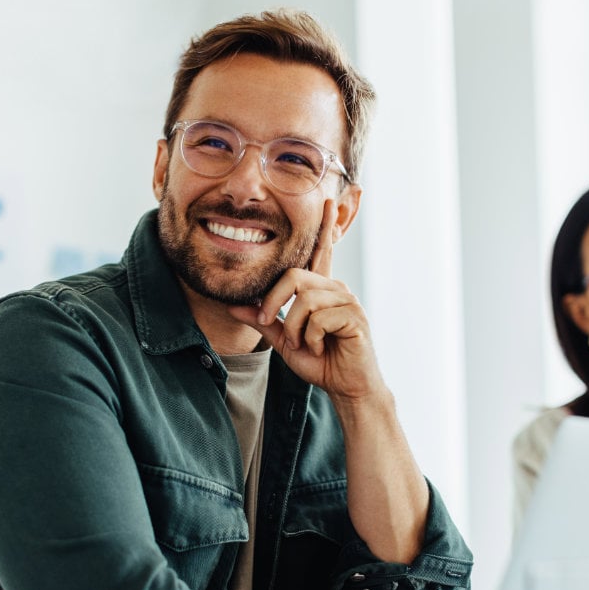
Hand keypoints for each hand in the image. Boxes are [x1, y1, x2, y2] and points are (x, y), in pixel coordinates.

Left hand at [226, 200, 384, 402]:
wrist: (347, 388)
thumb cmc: (321, 363)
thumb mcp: (285, 341)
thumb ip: (263, 321)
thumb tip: (233, 305)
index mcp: (321, 290)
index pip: (319, 253)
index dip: (324, 227)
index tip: (326, 201)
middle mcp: (335, 289)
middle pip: (295, 277)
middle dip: (274, 304)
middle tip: (271, 326)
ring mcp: (347, 301)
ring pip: (304, 300)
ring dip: (294, 329)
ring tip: (303, 345)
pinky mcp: (355, 316)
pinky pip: (318, 319)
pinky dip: (310, 339)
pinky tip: (320, 348)